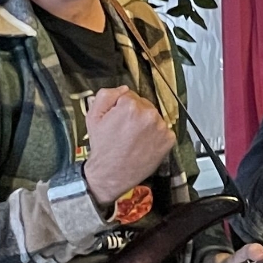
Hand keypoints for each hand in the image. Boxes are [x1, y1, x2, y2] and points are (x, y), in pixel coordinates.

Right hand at [83, 86, 175, 205]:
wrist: (111, 174)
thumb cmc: (103, 148)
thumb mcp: (93, 117)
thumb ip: (106, 95)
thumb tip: (123, 89)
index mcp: (131, 106)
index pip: (129, 95)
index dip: (120, 107)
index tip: (117, 119)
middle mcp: (149, 115)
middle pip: (143, 105)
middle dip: (135, 114)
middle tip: (124, 130)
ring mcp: (161, 127)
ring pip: (153, 117)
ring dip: (146, 124)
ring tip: (133, 138)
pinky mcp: (169, 139)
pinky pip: (162, 129)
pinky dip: (155, 134)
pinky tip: (143, 143)